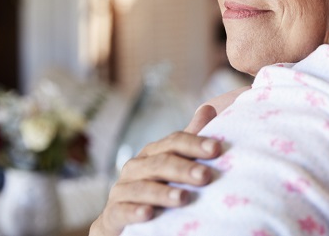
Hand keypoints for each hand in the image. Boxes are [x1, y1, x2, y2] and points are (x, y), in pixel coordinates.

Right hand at [89, 106, 219, 235]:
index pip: (174, 142)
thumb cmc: (158, 187)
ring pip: (142, 188)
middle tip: (205, 176)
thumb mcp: (175, 163)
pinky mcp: (112, 214)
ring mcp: (122, 190)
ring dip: (162, 193)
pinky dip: (134, 212)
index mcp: (152, 153)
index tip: (216, 149)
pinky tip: (148, 214)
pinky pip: (121, 211)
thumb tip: (209, 108)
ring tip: (183, 198)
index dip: (194, 144)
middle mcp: (135, 168)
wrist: (126, 220)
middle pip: (160, 164)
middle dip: (183, 169)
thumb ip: (190, 141)